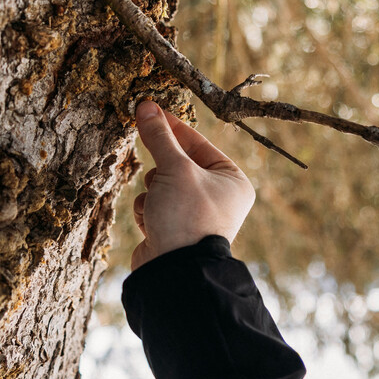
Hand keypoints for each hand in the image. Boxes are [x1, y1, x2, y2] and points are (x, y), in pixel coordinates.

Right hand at [130, 100, 255, 269]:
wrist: (174, 270)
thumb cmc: (186, 217)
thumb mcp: (174, 169)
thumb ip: (159, 138)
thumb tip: (146, 107)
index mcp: (233, 180)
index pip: (199, 144)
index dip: (173, 128)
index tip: (151, 111)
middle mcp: (219, 197)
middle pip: (178, 164)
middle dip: (162, 170)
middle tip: (156, 170)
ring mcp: (196, 215)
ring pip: (162, 185)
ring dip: (153, 192)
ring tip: (158, 205)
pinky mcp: (175, 229)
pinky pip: (155, 206)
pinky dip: (148, 211)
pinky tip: (152, 223)